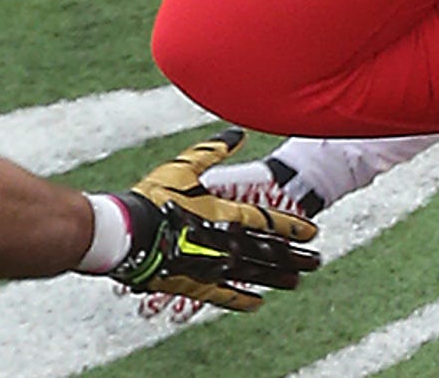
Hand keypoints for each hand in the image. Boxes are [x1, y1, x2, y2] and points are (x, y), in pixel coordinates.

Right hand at [101, 130, 323, 312]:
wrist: (121, 232)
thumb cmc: (151, 197)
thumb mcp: (184, 167)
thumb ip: (214, 152)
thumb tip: (239, 133)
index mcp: (224, 213)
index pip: (267, 221)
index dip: (291, 227)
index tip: (312, 233)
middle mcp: (224, 242)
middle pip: (268, 251)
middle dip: (293, 257)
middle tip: (317, 262)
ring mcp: (209, 265)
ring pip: (251, 274)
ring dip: (276, 278)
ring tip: (298, 281)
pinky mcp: (190, 283)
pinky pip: (221, 295)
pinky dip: (239, 299)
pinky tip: (257, 303)